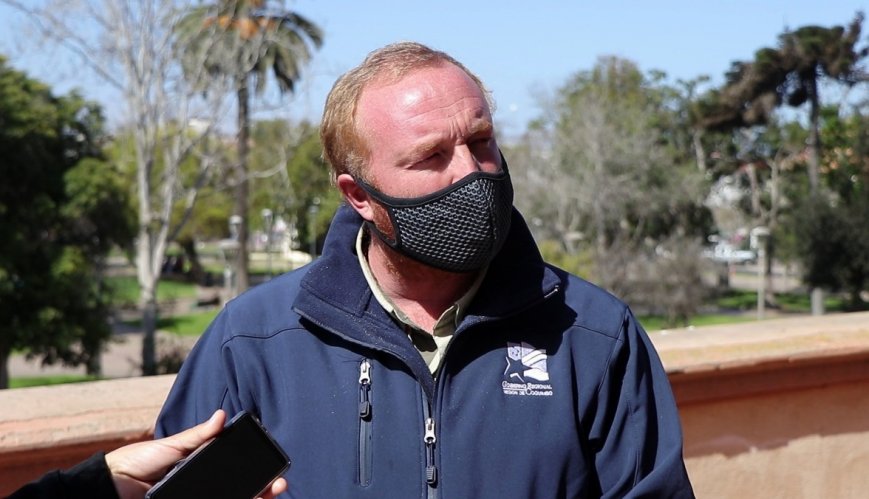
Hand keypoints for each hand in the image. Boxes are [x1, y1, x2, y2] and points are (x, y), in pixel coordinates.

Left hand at [105, 409, 287, 498]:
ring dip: (253, 498)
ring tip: (268, 495)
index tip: (273, 466)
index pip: (234, 469)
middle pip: (239, 489)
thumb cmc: (138, 462)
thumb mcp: (172, 445)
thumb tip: (223, 416)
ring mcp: (196, 497)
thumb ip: (199, 435)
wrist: (110, 485)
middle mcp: (202, 486)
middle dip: (262, 488)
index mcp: (200, 467)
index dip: (255, 470)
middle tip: (278, 485)